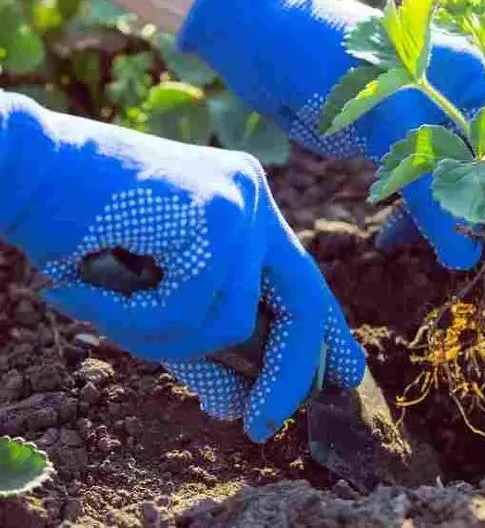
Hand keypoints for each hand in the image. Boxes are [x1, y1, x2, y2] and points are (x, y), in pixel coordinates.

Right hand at [0, 91, 365, 441]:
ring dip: (161, 339)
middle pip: (302, 300)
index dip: (323, 335)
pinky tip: (85, 294)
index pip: (299, 282)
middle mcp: (252, 198)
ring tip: (102, 313)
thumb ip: (196, 341)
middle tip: (261, 424)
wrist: (16, 168)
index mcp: (243, 210)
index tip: (343, 375)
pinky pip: (190, 308)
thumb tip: (235, 405)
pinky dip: (132, 319)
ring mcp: (238, 200)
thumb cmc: (72, 229)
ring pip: (230, 321)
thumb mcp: (147, 296)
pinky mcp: (213, 211)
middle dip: (286, 371)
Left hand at [177, 0, 484, 269]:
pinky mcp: (400, 143)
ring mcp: (431, 123)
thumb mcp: (388, 124)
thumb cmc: (331, 60)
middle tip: (483, 258)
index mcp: (479, 79)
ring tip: (436, 257)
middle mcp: (464, 101)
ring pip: (460, 184)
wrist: (264, 41)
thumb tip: (467, 257)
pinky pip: (422, 189)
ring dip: (451, 222)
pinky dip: (413, 216)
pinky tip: (390, 241)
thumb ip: (430, 191)